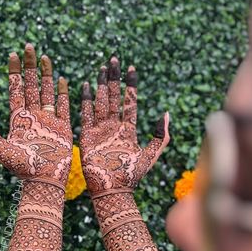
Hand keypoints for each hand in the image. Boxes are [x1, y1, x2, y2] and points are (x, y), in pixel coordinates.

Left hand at [0, 43, 72, 185]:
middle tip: (29, 47)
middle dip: (30, 66)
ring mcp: (49, 120)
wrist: (43, 181)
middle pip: (31, 85)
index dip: (15, 72)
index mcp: (18, 118)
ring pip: (47, 92)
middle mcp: (33, 116)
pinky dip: (63, 92)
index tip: (13, 54)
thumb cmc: (20, 168)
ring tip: (45, 57)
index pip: (16, 89)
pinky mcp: (63, 127)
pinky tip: (62, 80)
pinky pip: (64, 106)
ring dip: (46, 75)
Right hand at [79, 56, 169, 194]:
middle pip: (114, 97)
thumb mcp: (150, 155)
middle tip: (113, 61)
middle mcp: (114, 127)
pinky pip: (86, 115)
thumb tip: (166, 115)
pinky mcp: (88, 136)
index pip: (130, 102)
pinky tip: (85, 87)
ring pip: (101, 102)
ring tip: (102, 69)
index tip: (131, 69)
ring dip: (101, 85)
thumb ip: (160, 136)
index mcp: (128, 129)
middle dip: (114, 79)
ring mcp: (101, 130)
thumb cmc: (132, 176)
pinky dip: (85, 101)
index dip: (130, 85)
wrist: (112, 190)